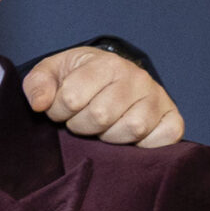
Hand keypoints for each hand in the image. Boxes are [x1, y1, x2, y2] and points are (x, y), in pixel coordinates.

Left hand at [20, 47, 184, 148]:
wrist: (111, 79)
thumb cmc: (78, 79)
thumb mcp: (52, 73)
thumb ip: (37, 84)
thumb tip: (40, 104)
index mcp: (106, 64)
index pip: (72, 98)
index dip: (58, 111)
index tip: (61, 110)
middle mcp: (137, 78)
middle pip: (101, 116)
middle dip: (81, 126)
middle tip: (82, 121)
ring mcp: (157, 98)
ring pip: (131, 128)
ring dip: (109, 137)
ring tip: (103, 129)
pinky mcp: (172, 118)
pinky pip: (165, 138)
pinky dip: (145, 146)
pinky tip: (127, 139)